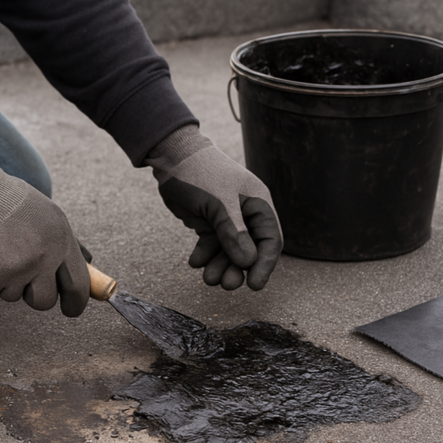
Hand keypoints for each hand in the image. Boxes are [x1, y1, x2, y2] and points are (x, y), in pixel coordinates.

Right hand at [0, 159, 89, 315]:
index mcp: (61, 240)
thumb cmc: (9, 202)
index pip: (79, 285)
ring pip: (13, 295)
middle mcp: (44, 256)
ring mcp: (19, 268)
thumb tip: (90, 263)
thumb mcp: (48, 215)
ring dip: (4, 281)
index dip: (76, 302)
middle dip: (35, 297)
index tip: (71, 309)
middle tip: (23, 281)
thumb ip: (68, 243)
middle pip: (45, 300)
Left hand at [145, 126, 281, 289]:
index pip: (270, 240)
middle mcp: (246, 213)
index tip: (254, 285)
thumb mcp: (219, 203)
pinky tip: (195, 262)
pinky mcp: (209, 222)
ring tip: (208, 278)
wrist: (172, 157)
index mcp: (258, 204)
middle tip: (226, 284)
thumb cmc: (201, 173)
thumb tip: (248, 262)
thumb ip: (233, 232)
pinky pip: (212, 245)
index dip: (264, 264)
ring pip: (229, 251)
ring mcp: (227, 219)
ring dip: (220, 266)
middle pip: (249, 250)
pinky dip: (205, 255)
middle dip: (238, 269)